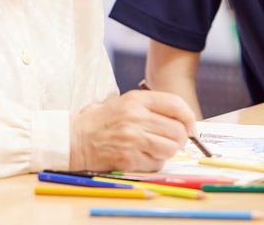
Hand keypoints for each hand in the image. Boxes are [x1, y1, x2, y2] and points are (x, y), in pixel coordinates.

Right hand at [70, 90, 196, 171]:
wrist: (73, 139)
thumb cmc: (101, 121)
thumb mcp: (125, 102)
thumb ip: (151, 106)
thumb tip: (182, 119)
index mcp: (137, 99)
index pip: (176, 105)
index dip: (189, 117)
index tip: (190, 126)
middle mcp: (136, 117)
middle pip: (178, 130)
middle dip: (180, 138)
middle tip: (173, 140)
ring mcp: (133, 138)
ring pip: (170, 148)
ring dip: (168, 151)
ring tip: (156, 148)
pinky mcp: (128, 158)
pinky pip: (156, 163)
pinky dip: (154, 162)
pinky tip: (143, 156)